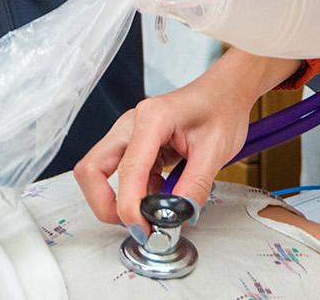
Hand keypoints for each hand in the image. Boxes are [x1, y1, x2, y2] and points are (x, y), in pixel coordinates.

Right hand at [73, 50, 293, 230]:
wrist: (226, 92)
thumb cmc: (222, 107)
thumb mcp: (216, 151)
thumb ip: (195, 186)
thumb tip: (177, 216)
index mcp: (153, 118)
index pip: (127, 169)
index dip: (129, 205)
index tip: (143, 228)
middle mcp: (132, 123)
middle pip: (92, 169)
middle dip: (104, 203)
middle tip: (133, 223)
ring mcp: (129, 133)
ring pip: (99, 172)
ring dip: (118, 199)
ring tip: (151, 211)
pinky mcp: (134, 144)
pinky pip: (119, 174)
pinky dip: (134, 192)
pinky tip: (159, 195)